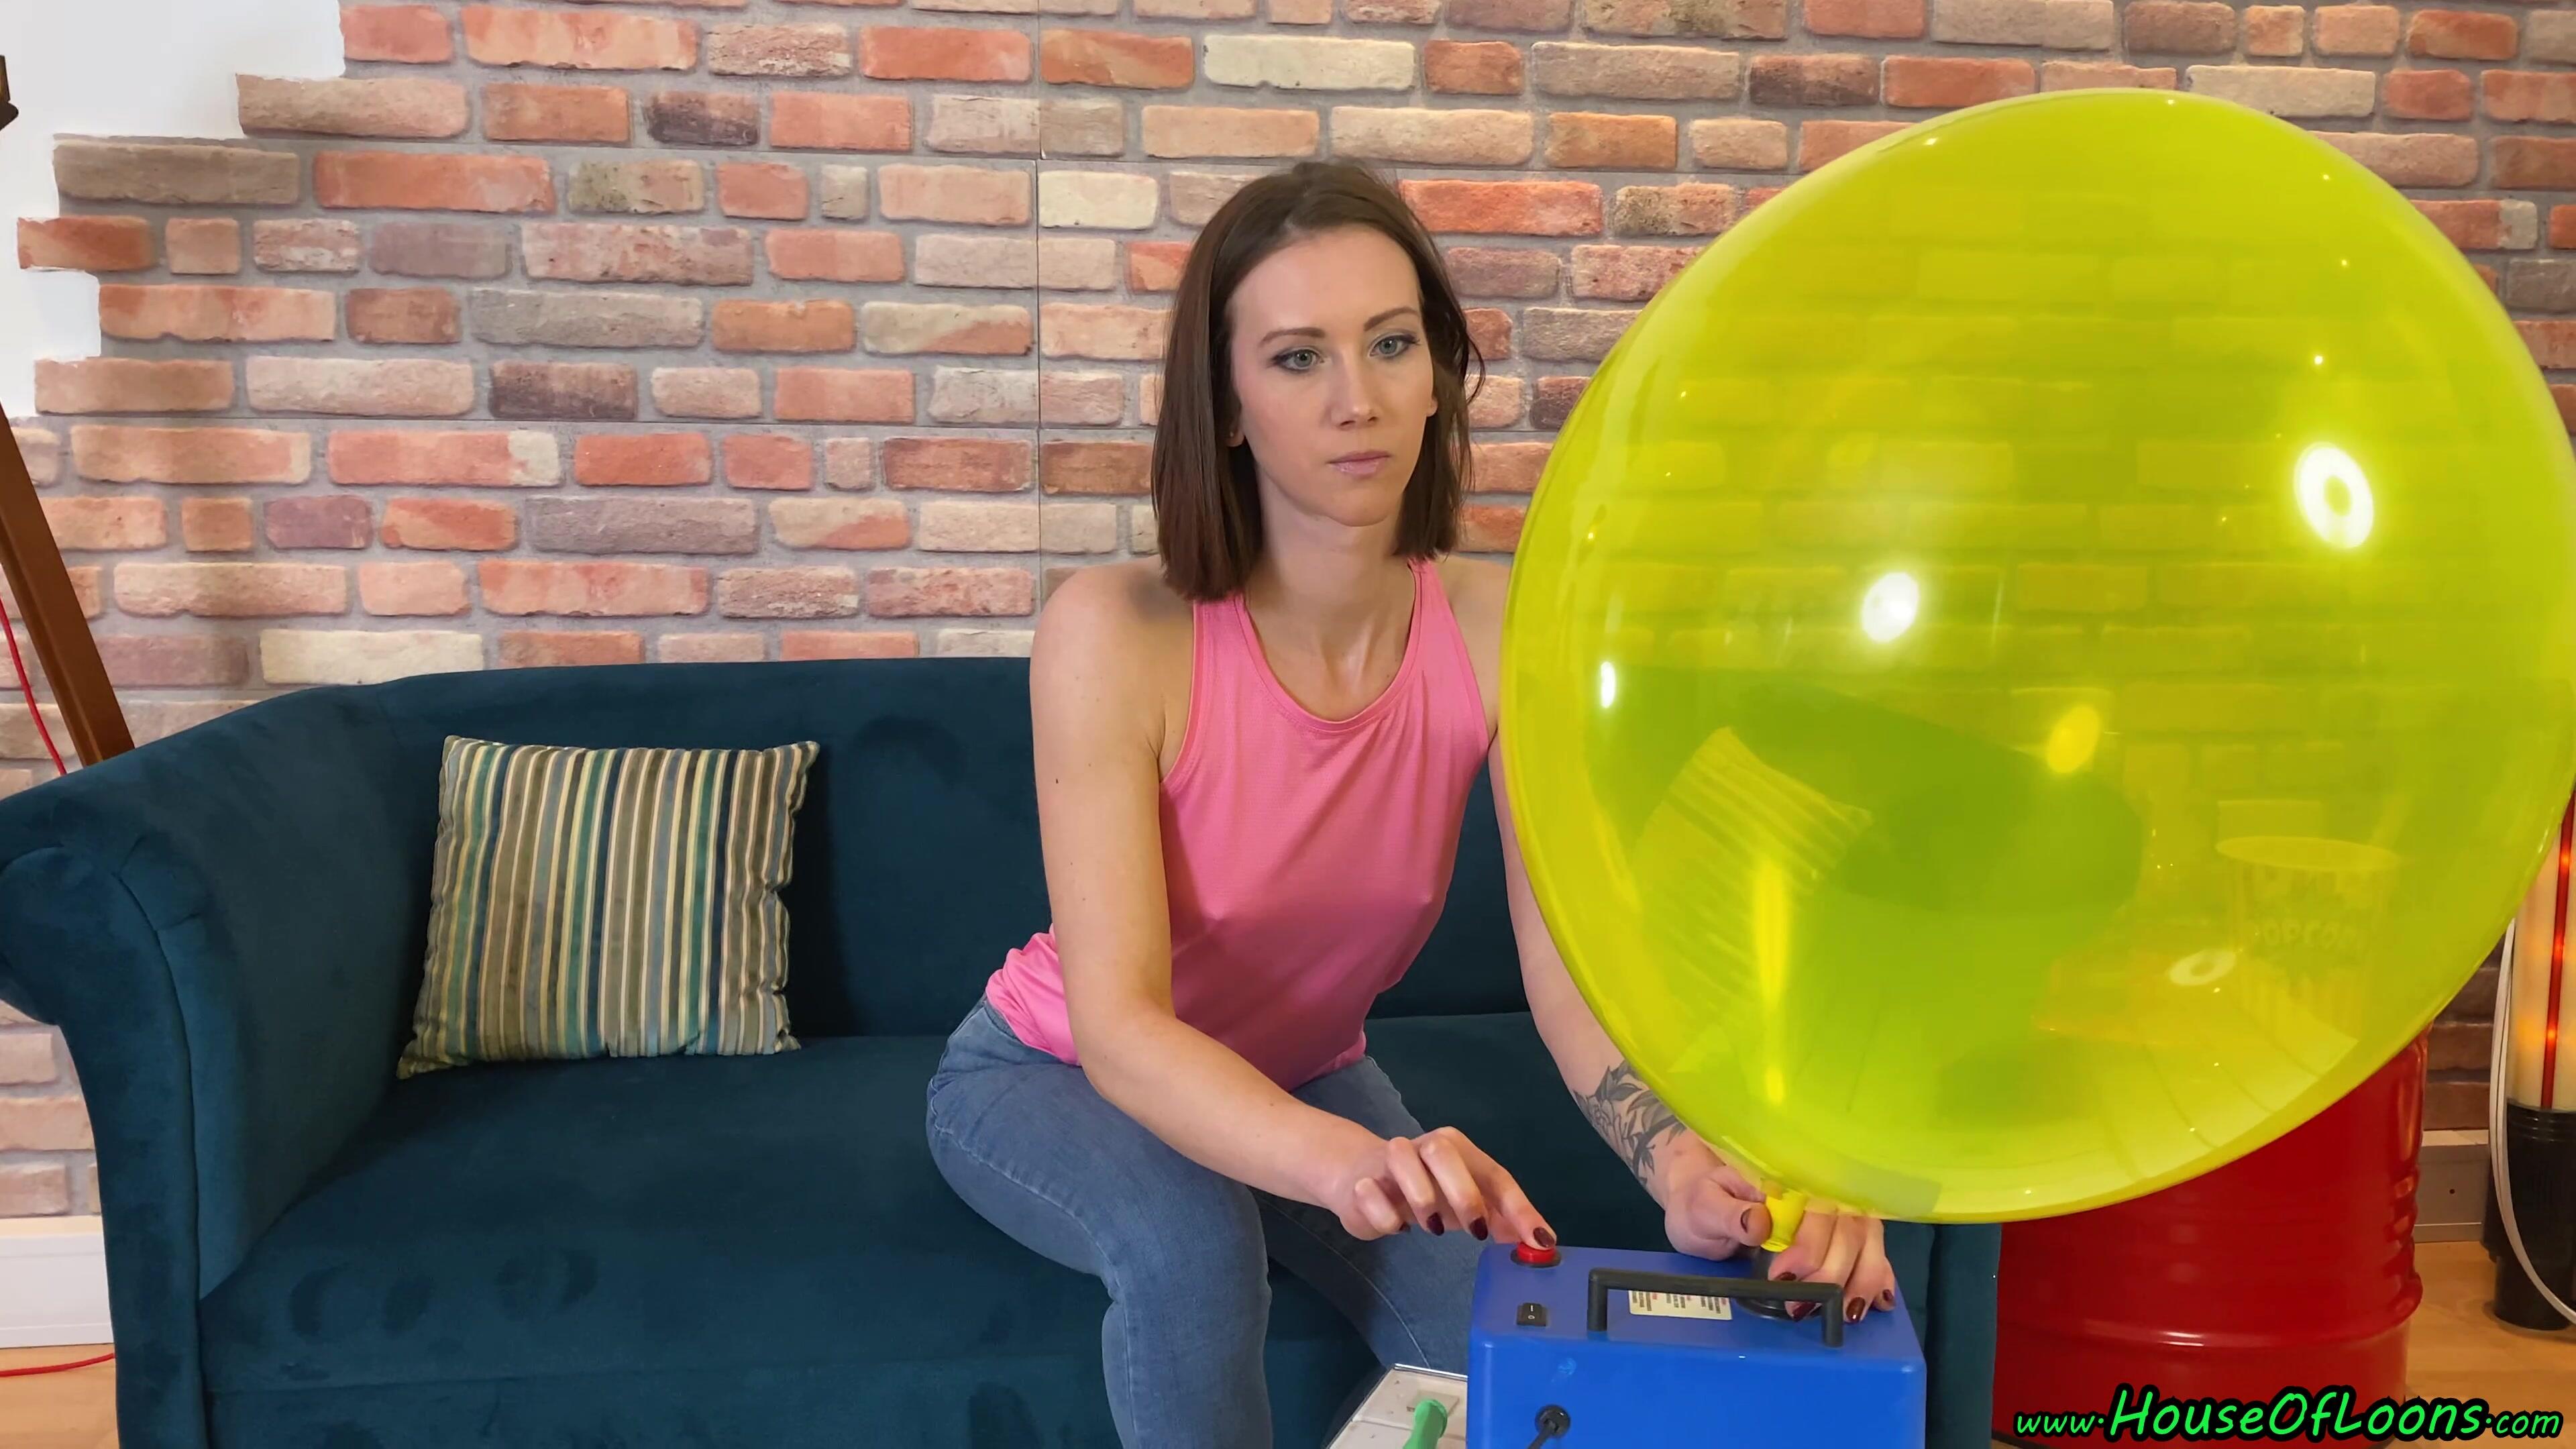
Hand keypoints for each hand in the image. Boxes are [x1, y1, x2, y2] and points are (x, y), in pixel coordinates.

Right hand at [1316, 1125, 1556, 1249]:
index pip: (1495, 1174)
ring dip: (1421, 1196)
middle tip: (1476, 1231)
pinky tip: (1395, 1227)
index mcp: (1459, 1150)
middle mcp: (1424, 1147)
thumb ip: (1501, 1219)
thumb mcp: (1466, 1202)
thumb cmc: (1425, 1190)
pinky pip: (1369, 1191)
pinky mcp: (1361, 1182)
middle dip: (1464, 1192)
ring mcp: (1389, 1161)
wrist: (1360, 1178)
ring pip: (1402, 1157)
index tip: (1539, 1241)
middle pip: (1443, 1150)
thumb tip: (1540, 1245)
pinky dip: (1385, 1214)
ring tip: (1433, 1227)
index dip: (1520, 1208)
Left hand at [1657, 1148, 1896, 1324]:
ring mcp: (1835, 1208)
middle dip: (1831, 1271)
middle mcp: (1819, 1186)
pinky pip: (1872, 1250)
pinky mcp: (1843, 1231)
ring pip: (1867, 1238)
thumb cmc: (1701, 1199)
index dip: (1808, 1244)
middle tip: (1799, 1306)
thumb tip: (1759, 1222)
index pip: (1813, 1203)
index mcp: (1784, 1174)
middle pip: (1847, 1226)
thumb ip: (1726, 1213)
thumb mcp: (1700, 1205)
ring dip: (1861, 1279)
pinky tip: (1881, 1301)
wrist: (1703, 1197)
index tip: (1783, 1276)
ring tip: (1845, 1315)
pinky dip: (1880, 1275)